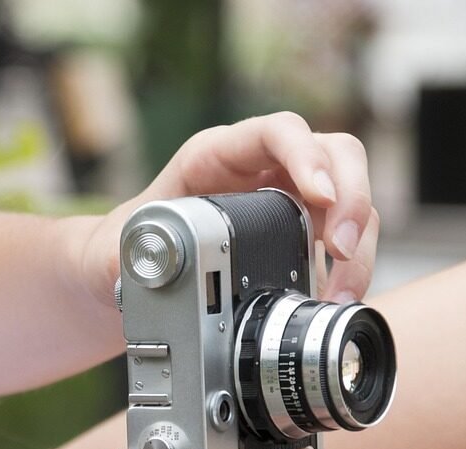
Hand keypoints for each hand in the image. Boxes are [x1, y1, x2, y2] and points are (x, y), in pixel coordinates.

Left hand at [78, 111, 378, 307]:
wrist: (128, 280)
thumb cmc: (124, 251)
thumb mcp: (108, 251)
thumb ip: (124, 256)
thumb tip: (152, 264)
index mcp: (217, 155)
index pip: (276, 132)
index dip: (305, 155)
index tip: (318, 196)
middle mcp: (263, 169)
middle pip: (335, 155)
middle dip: (349, 197)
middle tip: (339, 248)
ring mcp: (290, 200)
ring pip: (350, 199)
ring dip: (357, 244)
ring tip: (339, 292)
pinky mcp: (304, 236)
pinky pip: (346, 239)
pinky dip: (352, 269)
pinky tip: (336, 300)